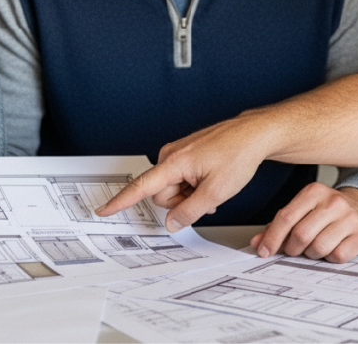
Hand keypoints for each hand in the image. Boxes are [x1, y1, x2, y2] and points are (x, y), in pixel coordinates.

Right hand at [96, 107, 282, 230]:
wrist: (254, 134)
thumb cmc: (239, 154)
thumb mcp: (217, 192)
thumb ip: (190, 211)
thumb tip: (171, 223)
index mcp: (175, 162)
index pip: (142, 186)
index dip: (121, 201)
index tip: (103, 210)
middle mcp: (171, 155)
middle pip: (161, 194)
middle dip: (180, 202)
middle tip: (206, 195)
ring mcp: (178, 153)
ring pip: (173, 188)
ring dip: (189, 194)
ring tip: (211, 186)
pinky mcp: (186, 154)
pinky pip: (181, 179)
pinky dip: (194, 186)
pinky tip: (210, 181)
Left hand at [250, 184, 357, 262]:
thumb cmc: (328, 213)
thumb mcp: (304, 211)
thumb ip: (279, 225)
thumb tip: (257, 242)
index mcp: (314, 191)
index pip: (286, 216)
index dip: (272, 238)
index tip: (264, 252)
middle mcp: (333, 201)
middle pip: (301, 235)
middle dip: (293, 249)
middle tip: (295, 250)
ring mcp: (350, 217)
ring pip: (319, 248)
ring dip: (312, 254)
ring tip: (317, 247)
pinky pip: (337, 256)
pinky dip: (330, 258)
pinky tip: (333, 248)